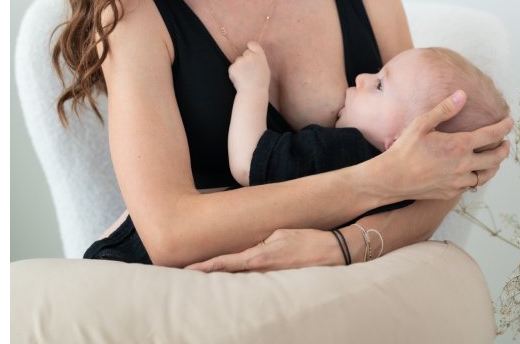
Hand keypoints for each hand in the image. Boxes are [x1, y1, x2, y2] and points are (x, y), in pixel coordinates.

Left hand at [185, 228, 342, 272]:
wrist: (333, 253)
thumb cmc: (307, 239)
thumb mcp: (279, 233)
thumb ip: (260, 242)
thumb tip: (247, 247)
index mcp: (259, 257)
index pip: (224, 263)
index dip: (204, 267)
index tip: (187, 270)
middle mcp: (261, 271)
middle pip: (228, 276)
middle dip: (207, 277)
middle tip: (186, 277)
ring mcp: (270, 280)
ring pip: (240, 282)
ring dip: (222, 282)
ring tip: (202, 282)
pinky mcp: (278, 284)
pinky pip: (255, 284)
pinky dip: (241, 284)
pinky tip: (231, 287)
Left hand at [228, 41, 269, 92]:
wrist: (252, 93)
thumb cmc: (260, 82)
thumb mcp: (265, 67)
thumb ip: (259, 58)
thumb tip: (253, 52)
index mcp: (260, 56)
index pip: (253, 44)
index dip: (251, 47)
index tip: (250, 49)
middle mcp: (250, 57)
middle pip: (245, 53)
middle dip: (246, 59)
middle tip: (250, 70)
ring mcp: (240, 62)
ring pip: (239, 60)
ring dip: (240, 66)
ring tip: (246, 76)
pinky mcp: (232, 67)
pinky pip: (233, 67)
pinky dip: (235, 72)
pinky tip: (240, 78)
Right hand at [377, 90, 512, 200]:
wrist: (393, 178)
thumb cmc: (405, 149)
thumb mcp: (422, 124)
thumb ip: (444, 109)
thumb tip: (462, 95)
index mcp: (458, 146)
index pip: (490, 135)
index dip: (502, 127)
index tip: (509, 122)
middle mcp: (463, 165)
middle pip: (495, 159)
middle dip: (503, 150)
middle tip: (505, 144)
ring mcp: (458, 181)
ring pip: (486, 175)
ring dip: (493, 166)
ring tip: (494, 160)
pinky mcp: (452, 192)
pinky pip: (471, 185)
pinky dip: (476, 177)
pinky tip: (472, 172)